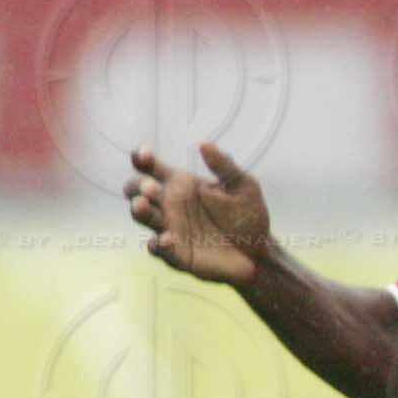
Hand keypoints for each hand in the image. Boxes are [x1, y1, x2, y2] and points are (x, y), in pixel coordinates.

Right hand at [122, 141, 271, 282]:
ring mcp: (169, 228)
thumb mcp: (243, 186)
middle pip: (139, 191)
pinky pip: (159, 249)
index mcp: (180, 184)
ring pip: (143, 217)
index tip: (143, 155)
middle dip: (138, 186)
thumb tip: (205, 143)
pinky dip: (158, 245)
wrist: (259, 251)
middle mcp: (169, 205)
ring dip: (139, 210)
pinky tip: (165, 240)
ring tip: (142, 205)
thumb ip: (224, 166)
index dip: (142, 159)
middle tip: (150, 186)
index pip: (152, 168)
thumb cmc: (248, 215)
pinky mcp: (176, 254)